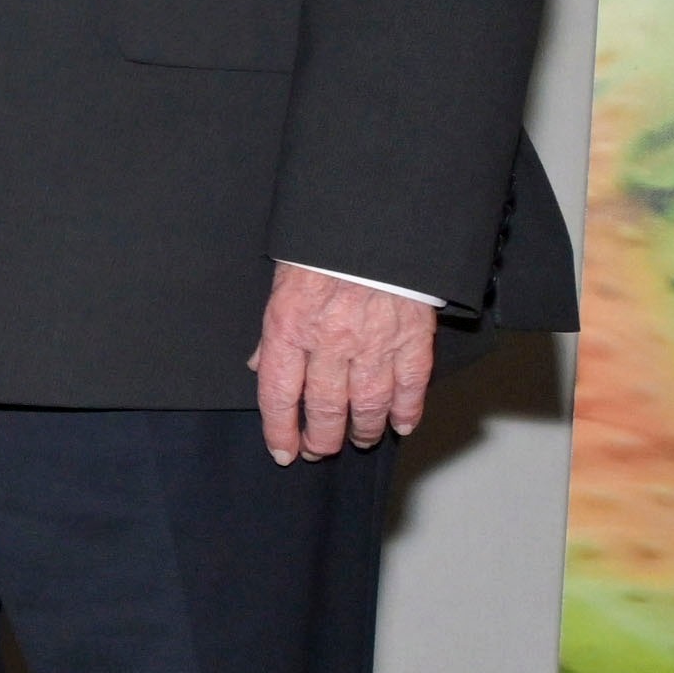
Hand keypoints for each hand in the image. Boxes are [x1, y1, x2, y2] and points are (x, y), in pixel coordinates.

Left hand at [255, 262, 439, 464]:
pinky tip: (400, 425)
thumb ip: (273, 334)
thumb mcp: (281, 286)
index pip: (279, 394)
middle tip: (321, 450)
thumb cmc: (320, 251)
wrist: (372, 221)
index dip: (280, 430)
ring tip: (359, 440)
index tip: (284, 452)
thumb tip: (261, 369)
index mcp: (289, 327)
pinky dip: (407, 411)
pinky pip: (411, 385)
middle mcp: (330, 341)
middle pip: (325, 407)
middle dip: (322, 438)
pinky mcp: (412, 337)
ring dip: (363, 430)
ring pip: (369, 404)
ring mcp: (374, 342)